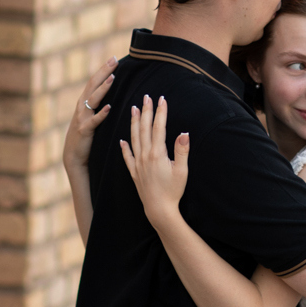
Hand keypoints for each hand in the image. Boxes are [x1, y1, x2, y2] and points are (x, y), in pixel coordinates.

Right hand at [63, 58, 116, 168]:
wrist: (73, 155)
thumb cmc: (85, 134)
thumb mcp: (90, 115)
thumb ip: (98, 104)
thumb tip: (110, 90)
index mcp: (84, 101)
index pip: (94, 81)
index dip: (103, 69)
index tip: (114, 58)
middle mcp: (82, 106)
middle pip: (93, 85)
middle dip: (104, 72)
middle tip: (114, 60)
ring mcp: (82, 118)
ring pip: (93, 100)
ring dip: (103, 88)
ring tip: (113, 78)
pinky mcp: (85, 130)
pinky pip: (94, 121)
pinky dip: (101, 114)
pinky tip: (109, 107)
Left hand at [119, 95, 189, 226]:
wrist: (158, 209)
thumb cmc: (173, 191)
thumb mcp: (182, 171)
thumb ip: (182, 151)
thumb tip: (184, 133)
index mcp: (157, 154)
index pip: (158, 127)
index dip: (160, 112)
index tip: (161, 99)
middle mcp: (145, 156)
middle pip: (145, 129)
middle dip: (146, 112)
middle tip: (146, 97)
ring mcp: (138, 164)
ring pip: (134, 138)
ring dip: (134, 123)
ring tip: (133, 109)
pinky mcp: (134, 172)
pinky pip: (127, 156)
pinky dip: (124, 147)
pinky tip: (122, 140)